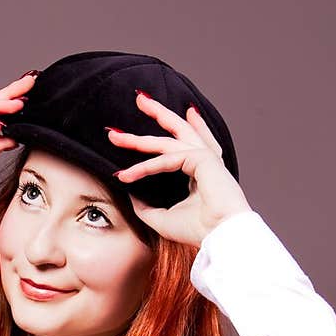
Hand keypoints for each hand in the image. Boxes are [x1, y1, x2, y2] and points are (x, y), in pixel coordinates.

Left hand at [107, 91, 251, 247]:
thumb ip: (145, 206)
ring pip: (168, 139)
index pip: (178, 147)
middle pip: (177, 130)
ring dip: (140, 137)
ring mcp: (204, 157)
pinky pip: (167, 159)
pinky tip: (126, 175)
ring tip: (115, 134)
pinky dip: (145, 167)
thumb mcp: (162, 218)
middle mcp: (203, 160)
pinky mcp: (202, 159)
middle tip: (138, 98)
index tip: (128, 141)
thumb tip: (128, 192)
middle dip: (157, 113)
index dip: (153, 145)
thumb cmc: (198, 230)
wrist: (220, 237)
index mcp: (199, 171)